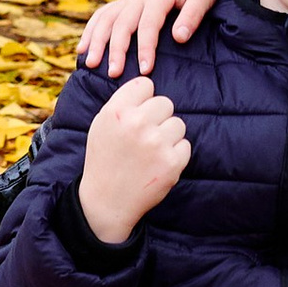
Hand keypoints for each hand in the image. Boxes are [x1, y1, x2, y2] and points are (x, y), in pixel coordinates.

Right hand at [76, 75, 191, 247]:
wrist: (107, 201)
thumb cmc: (105, 159)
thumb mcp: (102, 124)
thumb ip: (124, 102)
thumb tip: (148, 85)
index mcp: (117, 111)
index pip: (145, 85)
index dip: (143, 100)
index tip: (138, 114)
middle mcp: (137, 123)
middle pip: (165, 102)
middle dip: (158, 118)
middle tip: (144, 137)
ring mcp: (157, 143)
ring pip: (178, 123)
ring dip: (168, 136)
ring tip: (150, 152)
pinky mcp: (172, 162)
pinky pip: (185, 145)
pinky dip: (175, 154)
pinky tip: (158, 164)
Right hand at [79, 0, 193, 76]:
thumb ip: (192, 16)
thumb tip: (178, 38)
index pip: (149, 23)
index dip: (146, 47)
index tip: (145, 70)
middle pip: (122, 23)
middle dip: (116, 49)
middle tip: (114, 73)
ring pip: (107, 18)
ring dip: (96, 40)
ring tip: (90, 63)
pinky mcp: (127, 1)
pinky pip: (104, 14)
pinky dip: (91, 30)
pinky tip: (83, 48)